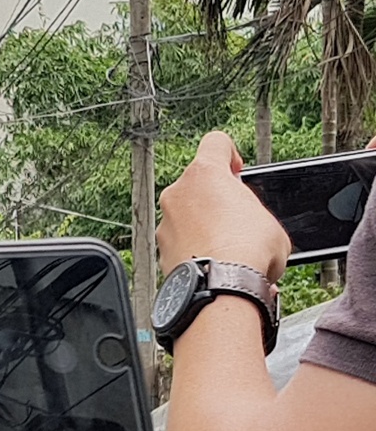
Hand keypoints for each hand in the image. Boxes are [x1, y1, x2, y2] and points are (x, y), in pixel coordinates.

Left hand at [158, 131, 289, 280]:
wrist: (221, 288)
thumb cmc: (247, 250)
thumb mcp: (269, 217)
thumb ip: (251, 208)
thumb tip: (251, 225)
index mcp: (204, 173)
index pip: (215, 142)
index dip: (230, 155)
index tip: (237, 172)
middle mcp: (176, 195)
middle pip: (198, 184)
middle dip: (216, 198)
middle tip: (236, 217)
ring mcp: (164, 225)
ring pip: (186, 217)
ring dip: (204, 226)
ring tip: (228, 246)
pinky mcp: (160, 253)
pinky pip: (180, 244)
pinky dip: (195, 250)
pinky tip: (215, 263)